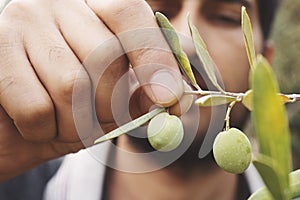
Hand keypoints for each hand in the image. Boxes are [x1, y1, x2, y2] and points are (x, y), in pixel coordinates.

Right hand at [0, 0, 185, 180]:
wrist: (17, 118)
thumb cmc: (71, 101)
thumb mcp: (110, 93)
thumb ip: (140, 92)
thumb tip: (173, 100)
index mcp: (94, 6)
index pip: (130, 15)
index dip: (154, 58)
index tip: (168, 99)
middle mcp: (58, 5)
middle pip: (105, 57)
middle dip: (111, 107)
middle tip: (99, 121)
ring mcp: (23, 24)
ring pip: (72, 86)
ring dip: (77, 124)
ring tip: (67, 123)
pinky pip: (36, 109)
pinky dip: (44, 130)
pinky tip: (39, 125)